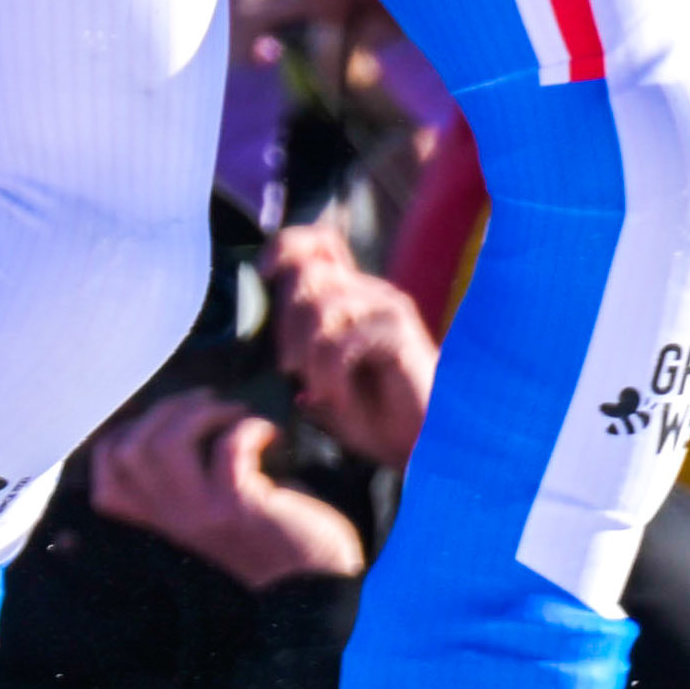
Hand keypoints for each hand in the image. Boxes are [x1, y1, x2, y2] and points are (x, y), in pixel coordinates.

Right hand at [88, 392, 365, 587]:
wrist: (313, 587)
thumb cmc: (271, 537)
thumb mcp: (215, 513)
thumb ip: (191, 481)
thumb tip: (187, 412)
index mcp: (163, 521)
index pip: (105, 480)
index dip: (124, 435)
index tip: (166, 418)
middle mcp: (174, 519)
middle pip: (128, 450)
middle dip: (167, 408)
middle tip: (209, 404)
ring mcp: (204, 513)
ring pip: (164, 444)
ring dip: (201, 411)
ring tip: (234, 412)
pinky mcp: (241, 506)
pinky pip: (228, 446)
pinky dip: (250, 425)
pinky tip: (271, 432)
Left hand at [266, 234, 434, 466]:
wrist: (426, 445)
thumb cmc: (378, 419)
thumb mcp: (325, 388)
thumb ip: (301, 360)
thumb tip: (274, 349)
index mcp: (351, 297)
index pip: (317, 244)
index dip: (285, 247)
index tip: (262, 273)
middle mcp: (369, 293)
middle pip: (307, 273)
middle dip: (286, 324)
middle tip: (291, 370)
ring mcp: (386, 308)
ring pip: (320, 307)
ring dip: (306, 354)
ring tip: (317, 389)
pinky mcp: (398, 332)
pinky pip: (343, 341)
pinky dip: (329, 374)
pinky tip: (336, 397)